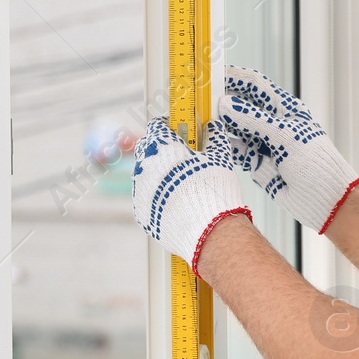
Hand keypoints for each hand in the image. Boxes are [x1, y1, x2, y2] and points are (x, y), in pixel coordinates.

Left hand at [131, 117, 252, 275]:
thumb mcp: (219, 157)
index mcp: (161, 147)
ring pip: (145, 175)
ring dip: (157, 174)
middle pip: (148, 149)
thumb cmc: (214, 192)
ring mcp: (139, 191)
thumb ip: (214, 137)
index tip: (178, 130)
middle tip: (181, 156)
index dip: (168, 126)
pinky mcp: (141, 213)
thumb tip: (213, 127)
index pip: (157, 126)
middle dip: (162, 150)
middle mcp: (144, 167)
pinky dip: (156, 196)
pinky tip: (174, 202)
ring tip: (180, 183)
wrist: (209, 232)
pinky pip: (145, 198)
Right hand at [217, 64, 358, 233]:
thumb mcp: (285, 136)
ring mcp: (263, 143)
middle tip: (200, 99)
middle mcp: (272, 124)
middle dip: (222, 101)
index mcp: (284, 109)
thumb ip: (254, 120)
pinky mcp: (256, 163)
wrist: (325, 199)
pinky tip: (213, 142)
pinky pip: (236, 151)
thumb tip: (226, 104)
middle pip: (242, 106)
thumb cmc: (316, 162)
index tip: (214, 74)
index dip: (236, 78)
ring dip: (220, 124)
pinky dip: (224, 147)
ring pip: (235, 129)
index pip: (256, 86)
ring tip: (202, 120)